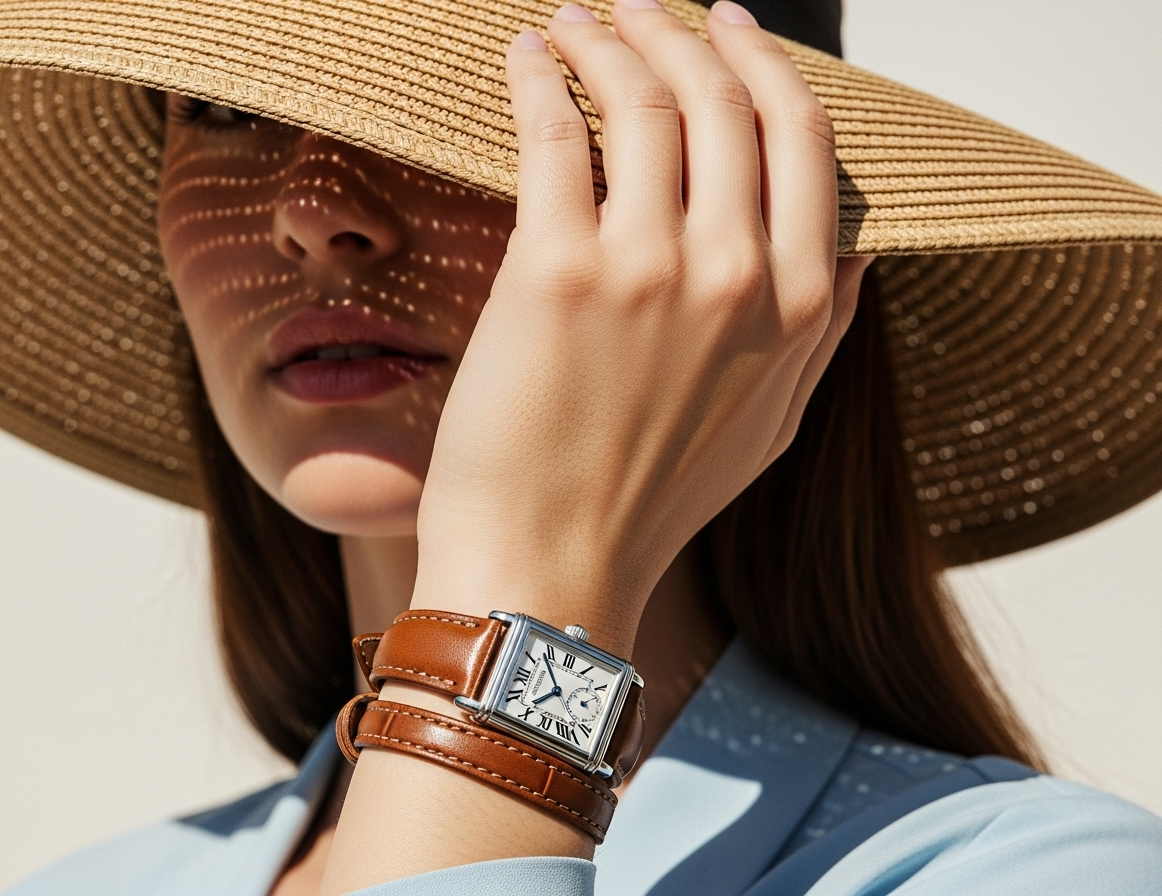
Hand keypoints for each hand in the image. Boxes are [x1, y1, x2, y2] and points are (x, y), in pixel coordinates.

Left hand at [412, 1, 871, 652]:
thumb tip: (856, 250)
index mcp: (799, 307)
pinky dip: (540, 77)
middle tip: (642, 8)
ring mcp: (648, 269)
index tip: (728, 29)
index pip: (801, 140)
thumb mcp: (774, 426)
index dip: (763, 65)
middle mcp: (736, 275)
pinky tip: (526, 57)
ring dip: (610, 39)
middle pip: (725, 101)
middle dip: (684, 32)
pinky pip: (555, 133)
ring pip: (645, 101)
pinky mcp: (555, 271)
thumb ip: (826, 335)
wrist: (551, 565)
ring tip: (577, 20)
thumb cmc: (652, 502)